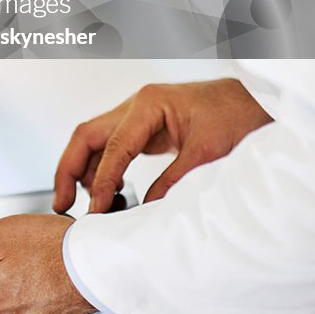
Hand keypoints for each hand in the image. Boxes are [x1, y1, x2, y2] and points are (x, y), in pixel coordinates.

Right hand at [54, 78, 272, 213]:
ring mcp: (138, 114)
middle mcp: (136, 105)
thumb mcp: (205, 153)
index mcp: (148, 104)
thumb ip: (172, 182)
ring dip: (83, 169)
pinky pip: (112, 145)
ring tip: (80, 205)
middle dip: (69, 168)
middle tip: (61, 204)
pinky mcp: (145, 126)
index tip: (95, 211)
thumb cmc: (234, 117)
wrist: (252, 101)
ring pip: (95, 139)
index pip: (114, 147)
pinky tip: (104, 191)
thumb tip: (144, 212)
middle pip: (87, 134)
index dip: (102, 182)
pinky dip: (102, 167)